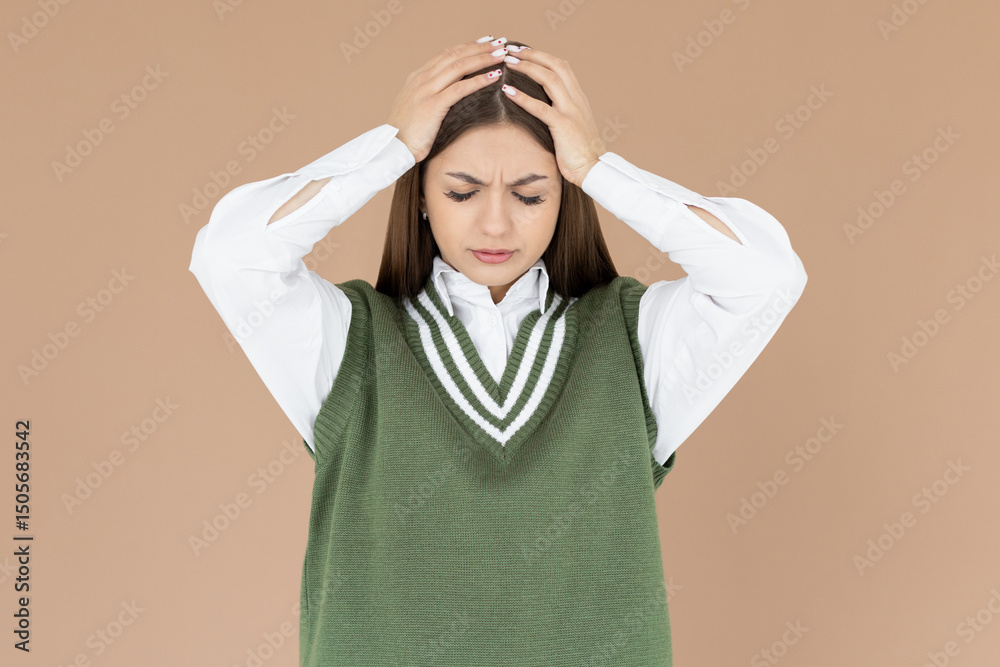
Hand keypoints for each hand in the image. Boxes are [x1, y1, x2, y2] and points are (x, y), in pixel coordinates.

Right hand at [387, 36, 508, 162]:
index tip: (486, 42)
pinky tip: (494, 76)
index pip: (446, 55)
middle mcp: (421, 79)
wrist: (393, 149)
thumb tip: (450, 93)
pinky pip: (460, 89)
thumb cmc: (408, 134)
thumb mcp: (417, 108)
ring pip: (458, 67)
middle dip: (479, 48)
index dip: (467, 46)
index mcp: (417, 78)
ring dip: (482, 59)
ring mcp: (425, 91)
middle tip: (500, 42)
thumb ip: (430, 96)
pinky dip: (479, 80)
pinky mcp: (432, 105)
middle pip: (455, 56)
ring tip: (502, 54)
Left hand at [500, 48, 606, 186]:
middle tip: (511, 49)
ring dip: (527, 68)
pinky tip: (508, 91)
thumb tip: (540, 105)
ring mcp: (571, 111)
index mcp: (578, 98)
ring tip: (507, 62)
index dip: (541, 56)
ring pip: (550, 79)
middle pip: (555, 65)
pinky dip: (524, 97)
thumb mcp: (571, 125)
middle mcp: (576, 99)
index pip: (561, 67)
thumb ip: (559, 111)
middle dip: (533, 54)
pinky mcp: (564, 126)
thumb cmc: (578, 152)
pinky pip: (541, 108)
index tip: (522, 51)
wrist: (592, 169)